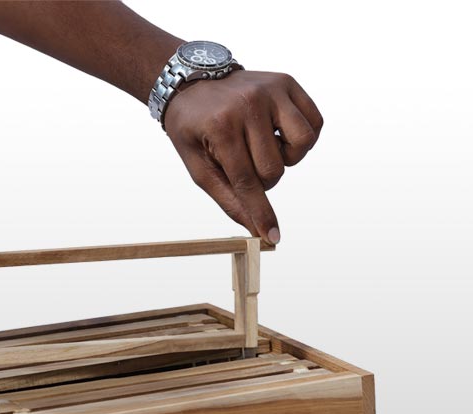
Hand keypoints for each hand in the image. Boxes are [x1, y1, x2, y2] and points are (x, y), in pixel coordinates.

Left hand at [164, 71, 322, 244]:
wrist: (193, 82)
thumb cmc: (194, 130)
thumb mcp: (199, 168)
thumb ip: (228, 199)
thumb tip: (255, 229)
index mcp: (221, 127)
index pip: (247, 181)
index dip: (260, 213)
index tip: (273, 237)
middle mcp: (249, 105)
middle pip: (274, 169)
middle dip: (263, 181)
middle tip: (246, 166)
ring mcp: (271, 90)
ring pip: (301, 145)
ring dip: (287, 159)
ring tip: (266, 149)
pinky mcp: (287, 83)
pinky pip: (314, 123)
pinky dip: (302, 139)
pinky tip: (280, 136)